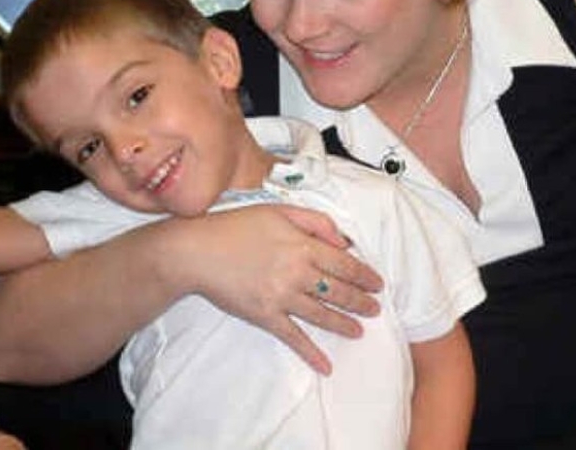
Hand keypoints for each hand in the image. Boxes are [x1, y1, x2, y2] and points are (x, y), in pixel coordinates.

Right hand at [177, 205, 382, 374]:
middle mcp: (297, 272)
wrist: (197, 251)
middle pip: (339, 290)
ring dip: (345, 324)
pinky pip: (294, 338)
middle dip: (361, 301)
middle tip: (374, 308)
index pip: (345, 263)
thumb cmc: (235, 226)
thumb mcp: (278, 210)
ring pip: (322, 315)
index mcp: (302, 245)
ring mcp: (282, 297)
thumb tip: (344, 241)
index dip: (365, 274)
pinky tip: (325, 365)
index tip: (377, 283)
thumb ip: (315, 221)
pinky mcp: (265, 316)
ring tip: (359, 330)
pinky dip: (311, 353)